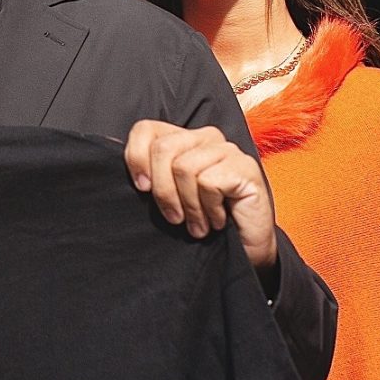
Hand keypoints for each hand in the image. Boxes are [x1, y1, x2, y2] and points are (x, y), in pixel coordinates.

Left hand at [123, 120, 277, 270]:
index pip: (146, 129)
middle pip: (163, 148)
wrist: (244, 249)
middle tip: (174, 218)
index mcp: (183, 140)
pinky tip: (218, 219)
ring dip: (189, 206)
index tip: (142, 189)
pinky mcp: (244, 166)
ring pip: (184, 167)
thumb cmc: (204, 222)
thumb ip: (152, 179)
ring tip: (198, 223)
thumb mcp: (169, 198)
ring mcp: (227, 150)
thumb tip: (134, 177)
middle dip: (163, 190)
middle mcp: (206, 138)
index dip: (136, 158)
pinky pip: (208, 182)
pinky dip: (208, 208)